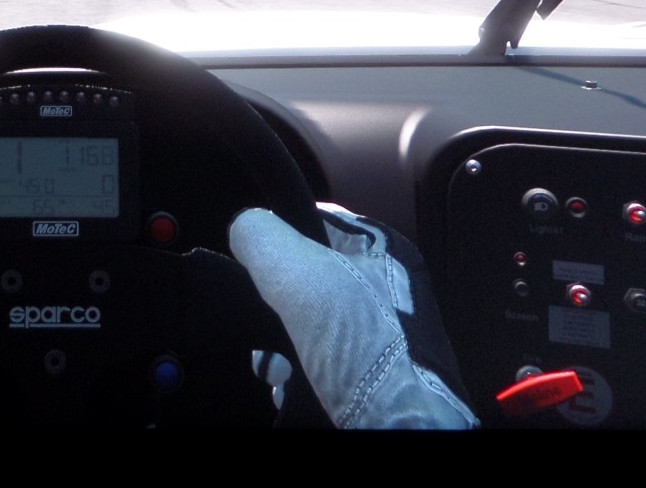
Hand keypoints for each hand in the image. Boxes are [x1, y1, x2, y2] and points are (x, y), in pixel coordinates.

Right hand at [229, 205, 477, 428]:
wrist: (401, 423)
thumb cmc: (360, 342)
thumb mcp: (299, 273)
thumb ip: (262, 237)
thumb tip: (244, 228)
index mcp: (388, 252)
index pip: (322, 222)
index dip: (283, 234)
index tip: (254, 258)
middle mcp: (389, 293)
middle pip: (308, 280)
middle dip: (274, 303)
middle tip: (261, 318)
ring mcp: (382, 340)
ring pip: (308, 328)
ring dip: (278, 346)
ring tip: (273, 366)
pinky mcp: (371, 382)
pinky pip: (319, 367)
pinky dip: (296, 376)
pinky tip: (287, 386)